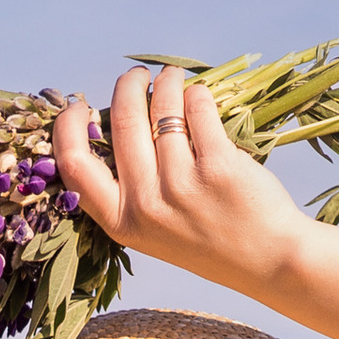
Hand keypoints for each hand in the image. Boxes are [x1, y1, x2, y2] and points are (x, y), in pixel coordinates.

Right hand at [52, 69, 313, 303]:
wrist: (269, 261)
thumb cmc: (209, 239)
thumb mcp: (154, 230)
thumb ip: (130, 187)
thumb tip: (116, 120)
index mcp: (123, 223)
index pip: (75, 165)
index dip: (70, 125)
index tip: (80, 103)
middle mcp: (147, 206)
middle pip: (122, 122)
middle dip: (128, 86)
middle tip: (139, 77)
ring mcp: (183, 186)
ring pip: (162, 108)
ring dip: (167, 82)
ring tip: (173, 78)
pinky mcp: (218, 166)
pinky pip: (198, 109)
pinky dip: (198, 95)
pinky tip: (200, 98)